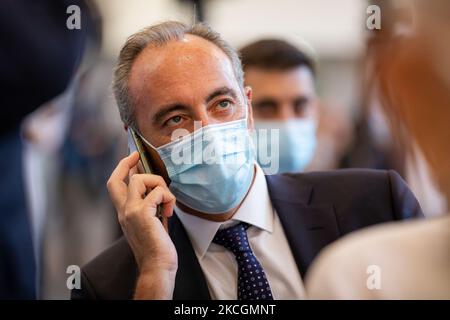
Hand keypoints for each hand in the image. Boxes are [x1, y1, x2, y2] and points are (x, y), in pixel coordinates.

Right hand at [107, 152, 176, 298]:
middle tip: (139, 156)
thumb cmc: (157, 248)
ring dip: (157, 183)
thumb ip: (148, 207)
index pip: (114, 186)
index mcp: (124, 213)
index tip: (131, 157)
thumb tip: (157, 191)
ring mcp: (131, 211)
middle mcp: (123, 211)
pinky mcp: (142, 213)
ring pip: (139, 179)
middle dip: (127, 163)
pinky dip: (167, 197)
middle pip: (117, 179)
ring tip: (166, 201)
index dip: (121, 168)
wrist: (157, 266)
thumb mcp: (149, 223)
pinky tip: (169, 211)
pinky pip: (157, 192)